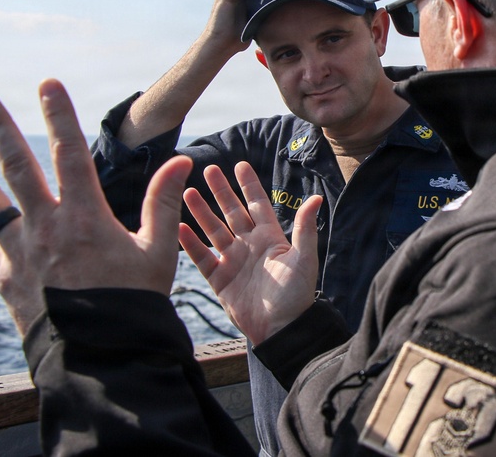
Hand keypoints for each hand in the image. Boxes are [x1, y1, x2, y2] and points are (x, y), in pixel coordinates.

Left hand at [0, 79, 192, 336]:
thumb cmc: (134, 304)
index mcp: (84, 217)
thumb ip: (163, 202)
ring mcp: (20, 253)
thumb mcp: (158, 251)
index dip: (59, 114)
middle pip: (15, 166)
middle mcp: (45, 228)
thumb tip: (181, 161)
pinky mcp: (6, 278)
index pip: (68, 152)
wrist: (103, 355)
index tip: (48, 84)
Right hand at [179, 161, 321, 344]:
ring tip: (188, 192)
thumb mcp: (304, 258)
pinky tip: (179, 227)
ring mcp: (232, 261)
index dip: (249, 185)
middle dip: (220, 191)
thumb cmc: (296, 295)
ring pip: (213, 230)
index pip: (257, 204)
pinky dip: (190, 243)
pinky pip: (201, 257)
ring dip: (201, 211)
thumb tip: (316, 198)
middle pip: (231, 212)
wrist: (281, 330)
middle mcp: (249, 246)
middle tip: (208, 169)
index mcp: (270, 238)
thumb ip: (305, 228)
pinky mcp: (219, 279)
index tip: (240, 165)